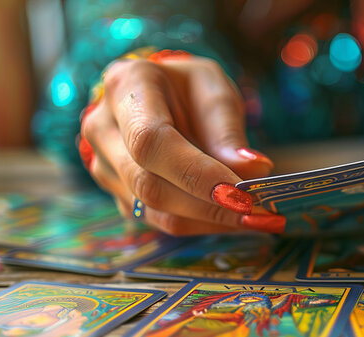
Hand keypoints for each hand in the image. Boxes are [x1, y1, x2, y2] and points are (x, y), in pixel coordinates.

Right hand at [79, 55, 283, 234]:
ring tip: (256, 218)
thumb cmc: (189, 89)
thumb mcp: (214, 90)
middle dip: (209, 205)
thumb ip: (228, 130)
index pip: (150, 141)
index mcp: (127, 85)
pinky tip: (233, 216)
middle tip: (259, 212)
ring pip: (155, 211)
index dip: (195, 173)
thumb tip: (254, 170)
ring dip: (210, 220)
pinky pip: (160, 221)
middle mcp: (103, 127)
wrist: (159, 97)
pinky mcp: (119, 195)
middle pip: (149, 184)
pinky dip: (202, 223)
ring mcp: (104, 165)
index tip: (241, 193)